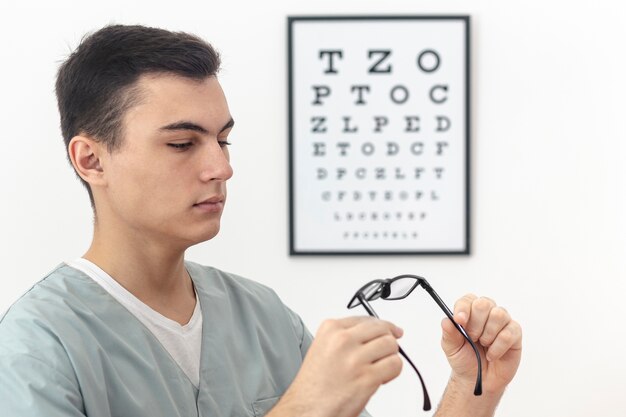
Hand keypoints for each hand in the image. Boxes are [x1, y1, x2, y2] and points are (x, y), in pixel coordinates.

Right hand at [273, 316, 403, 416]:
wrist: (307, 409)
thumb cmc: (313, 385)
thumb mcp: (322, 348)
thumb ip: (345, 337)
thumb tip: (373, 334)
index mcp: (330, 329)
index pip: (367, 319)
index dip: (382, 327)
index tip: (391, 330)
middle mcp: (342, 340)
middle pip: (382, 329)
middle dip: (388, 340)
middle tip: (388, 350)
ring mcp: (355, 358)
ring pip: (391, 345)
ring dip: (390, 356)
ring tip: (379, 367)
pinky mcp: (367, 378)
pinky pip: (395, 365)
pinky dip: (393, 371)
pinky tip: (382, 377)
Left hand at [440, 295, 521, 394]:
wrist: (479, 380)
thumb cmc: (465, 359)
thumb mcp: (451, 348)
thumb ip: (449, 333)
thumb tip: (447, 321)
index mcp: (469, 312)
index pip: (467, 300)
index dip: (463, 308)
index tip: (459, 321)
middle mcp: (486, 313)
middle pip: (484, 304)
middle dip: (475, 324)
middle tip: (472, 338)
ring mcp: (502, 322)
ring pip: (498, 315)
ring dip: (488, 334)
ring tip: (483, 345)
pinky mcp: (514, 334)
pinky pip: (509, 333)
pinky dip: (498, 347)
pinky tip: (492, 355)